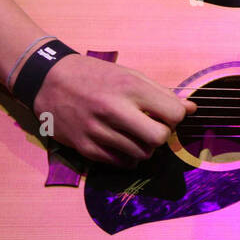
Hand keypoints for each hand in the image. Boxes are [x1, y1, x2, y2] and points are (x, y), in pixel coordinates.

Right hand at [32, 54, 196, 166]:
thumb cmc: (95, 76)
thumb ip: (162, 93)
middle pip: (159, 138)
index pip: (174, 114)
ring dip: (145, 147)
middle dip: (162, 135)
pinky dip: (128, 157)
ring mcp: (97, 130)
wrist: (48, 80)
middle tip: (152, 128)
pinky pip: (121, 163)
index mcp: (130, 87)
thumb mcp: (130, 75)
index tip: (166, 114)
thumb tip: (192, 108)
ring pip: (142, 154)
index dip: (175, 117)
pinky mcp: (85, 147)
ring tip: (135, 134)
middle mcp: (114, 109)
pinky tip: (121, 143)